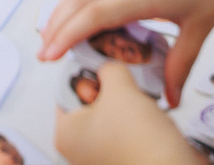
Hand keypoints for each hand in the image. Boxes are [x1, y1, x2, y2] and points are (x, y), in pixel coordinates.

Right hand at [40, 0, 213, 106]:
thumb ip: (181, 64)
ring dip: (63, 8)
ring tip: (50, 34)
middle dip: (58, 25)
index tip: (51, 55)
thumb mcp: (201, 28)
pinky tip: (73, 8)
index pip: (97, 13)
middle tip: (43, 53)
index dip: (69, 34)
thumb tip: (170, 101)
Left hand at [55, 64, 201, 164]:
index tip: (102, 59)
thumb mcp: (119, 89)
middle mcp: (79, 148)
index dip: (86, 68)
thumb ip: (109, 69)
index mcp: (66, 134)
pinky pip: (126, 127)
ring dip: (126, 100)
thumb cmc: (141, 145)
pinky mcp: (124, 157)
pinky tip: (148, 112)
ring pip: (111, 112)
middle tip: (123, 76)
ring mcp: (102, 154)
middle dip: (109, 85)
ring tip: (139, 96)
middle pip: (89, 99)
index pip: (67, 87)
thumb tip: (109, 66)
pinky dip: (136, 116)